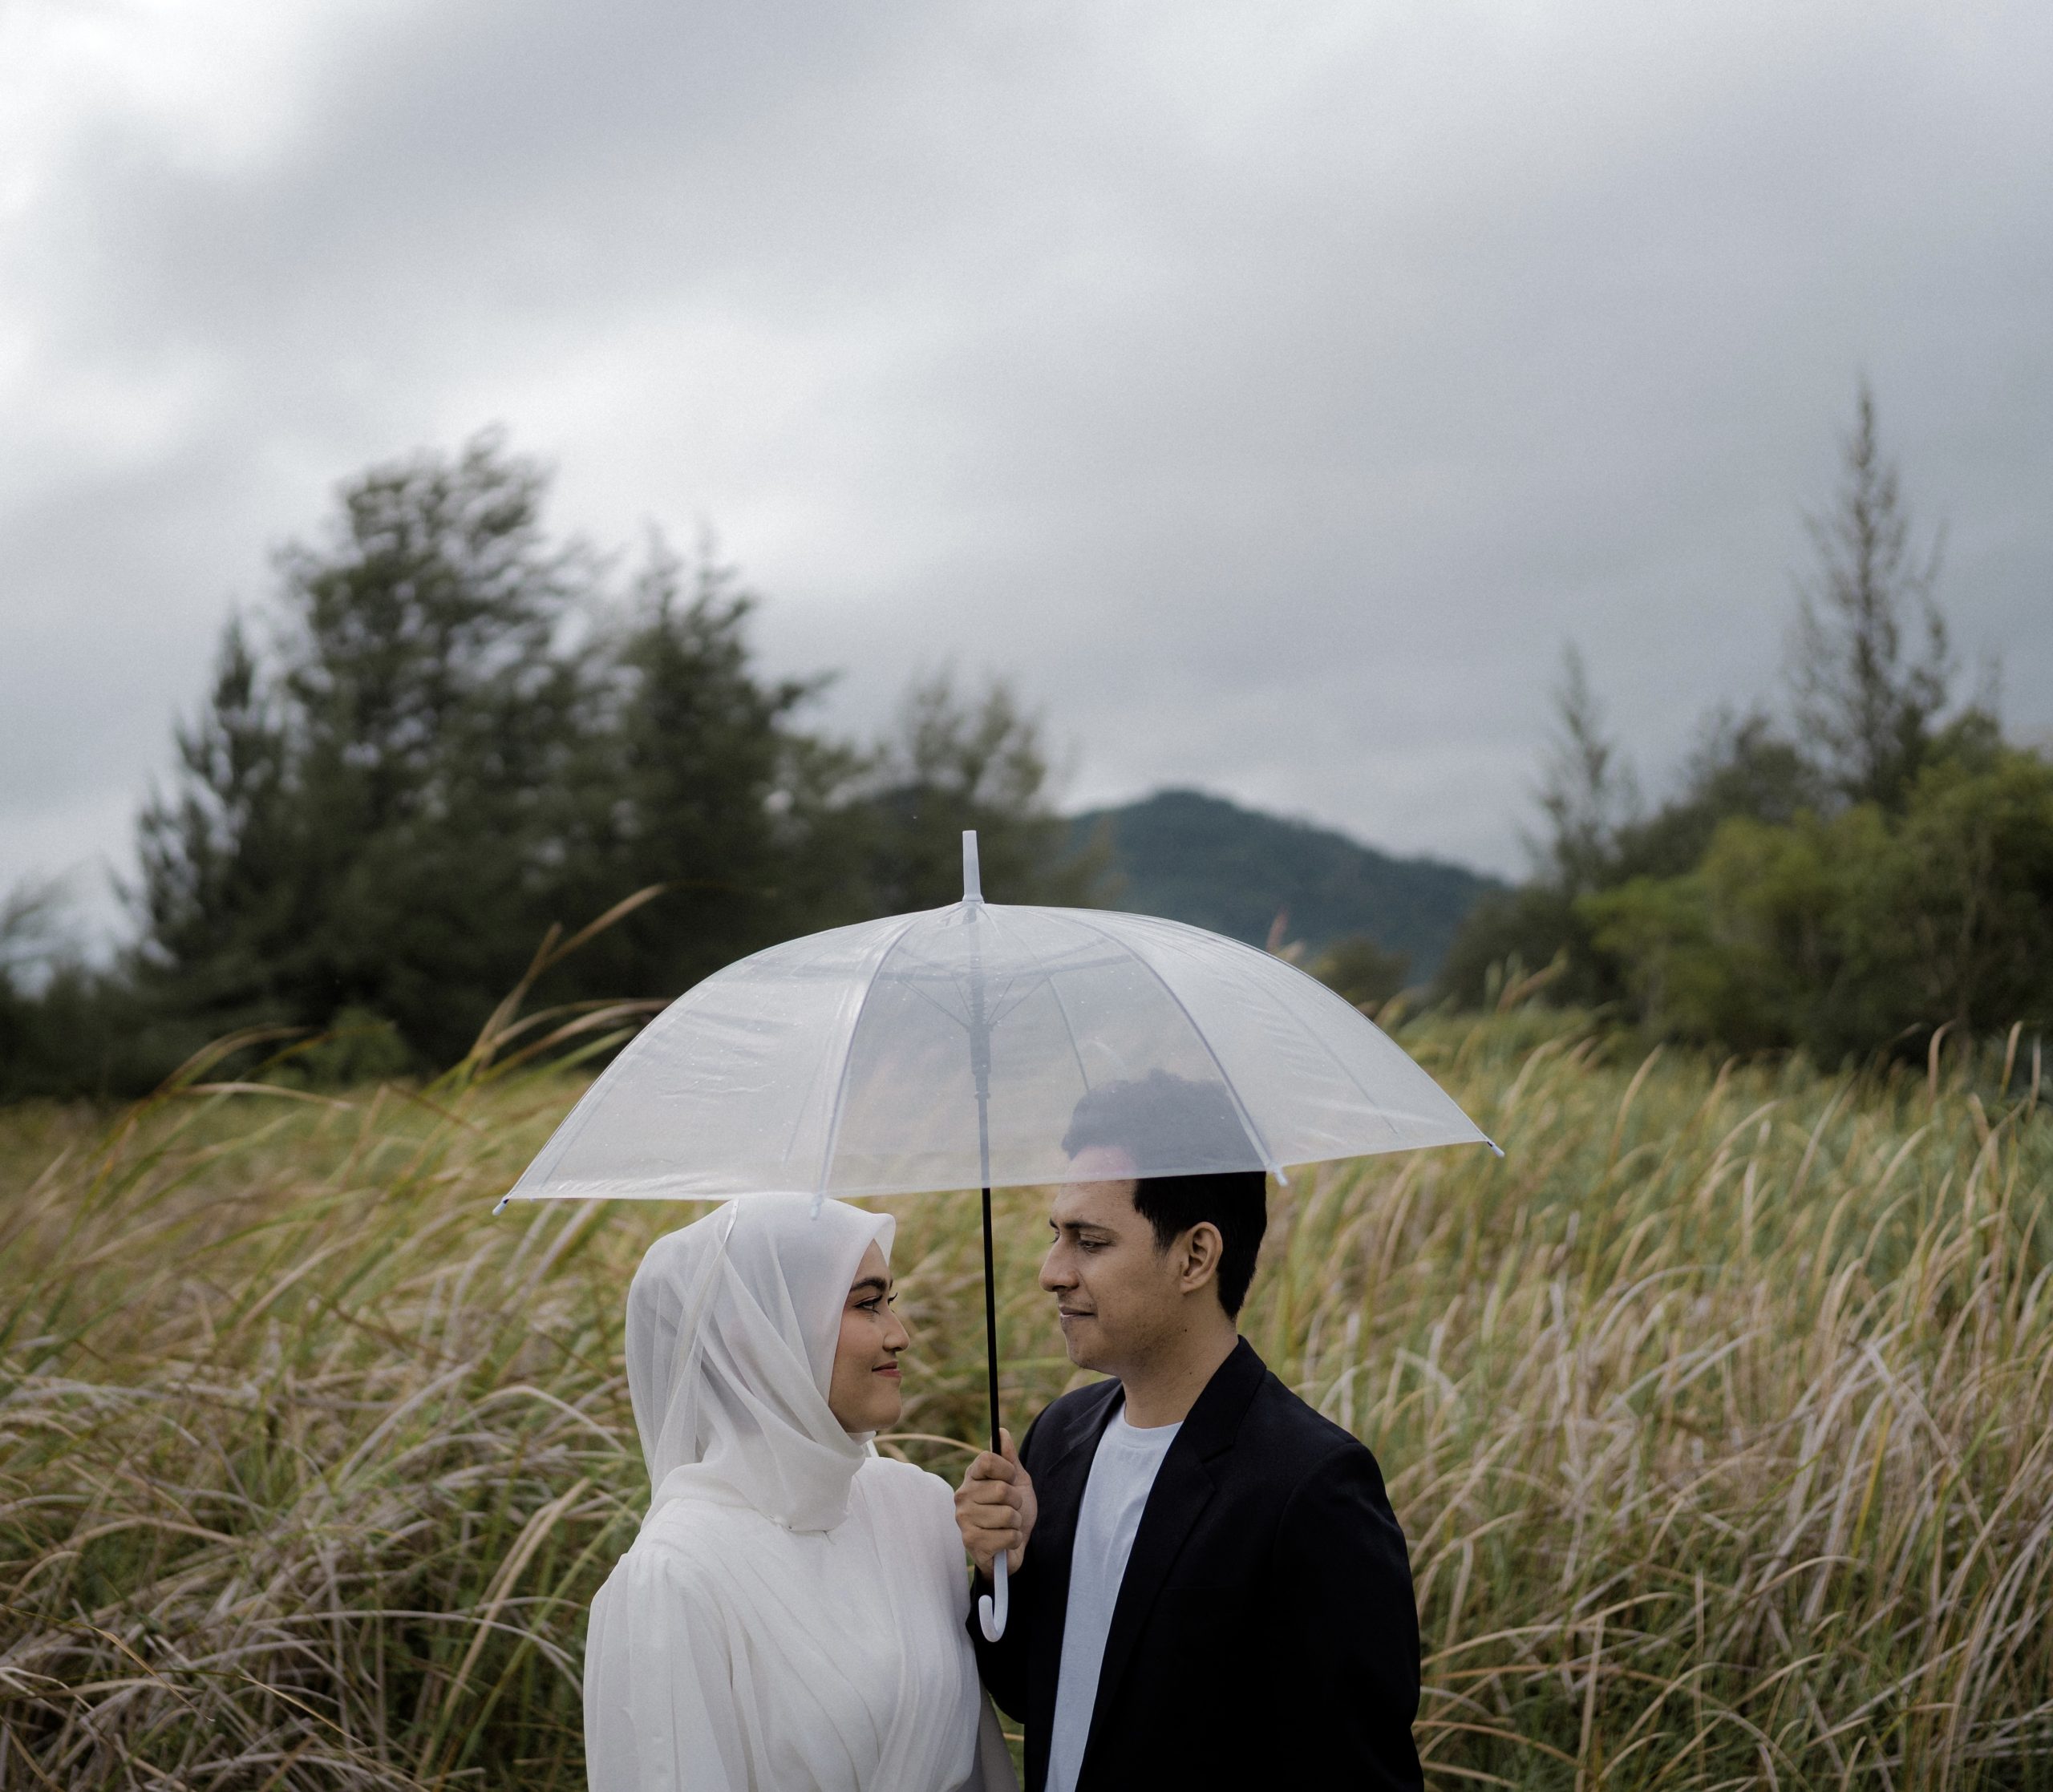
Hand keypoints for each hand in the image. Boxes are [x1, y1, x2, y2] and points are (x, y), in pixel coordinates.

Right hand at [955, 1428, 1035, 1577]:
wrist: (1013, 1547)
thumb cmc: (1013, 1511)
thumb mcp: (1017, 1481)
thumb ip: (1009, 1458)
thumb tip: (1000, 1431)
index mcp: (972, 1477)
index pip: (987, 1460)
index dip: (1006, 1469)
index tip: (1011, 1479)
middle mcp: (962, 1495)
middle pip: (1001, 1489)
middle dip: (1016, 1502)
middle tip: (1011, 1508)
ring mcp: (964, 1519)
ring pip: (1006, 1514)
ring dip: (1016, 1523)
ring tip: (1008, 1526)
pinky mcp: (970, 1542)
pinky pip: (1007, 1536)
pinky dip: (1014, 1539)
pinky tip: (1005, 1541)